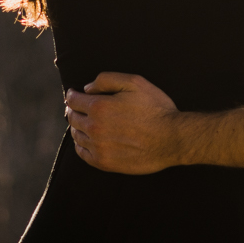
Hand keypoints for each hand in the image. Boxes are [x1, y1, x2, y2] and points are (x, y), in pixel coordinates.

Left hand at [65, 72, 180, 173]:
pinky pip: (83, 154)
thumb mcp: (135, 82)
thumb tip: (87, 88)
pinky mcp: (104, 163)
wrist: (171, 138)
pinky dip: (80, 145)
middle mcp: (95, 128)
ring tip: (81, 122)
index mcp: (99, 107)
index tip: (73, 94)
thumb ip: (107, 80)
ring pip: (76, 135)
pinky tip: (85, 140)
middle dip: (72, 110)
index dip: (72, 95)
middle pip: (72, 118)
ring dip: (76, 126)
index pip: (74, 100)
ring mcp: (98, 147)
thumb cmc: (155, 108)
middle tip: (76, 107)